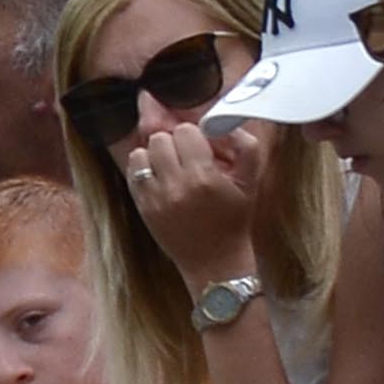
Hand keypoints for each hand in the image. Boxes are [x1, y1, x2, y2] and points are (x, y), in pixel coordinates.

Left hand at [121, 122, 264, 284]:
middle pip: (160, 139)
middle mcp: (176, 186)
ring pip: (141, 153)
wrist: (214, 260)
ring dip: (155, 156)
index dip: (194, 136)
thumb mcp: (250, 182)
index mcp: (204, 177)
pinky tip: (158, 177)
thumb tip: (225, 123)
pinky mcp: (143, 208)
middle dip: (173, 143)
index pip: (185, 131)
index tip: (201, 148)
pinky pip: (132, 174)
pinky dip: (143, 170)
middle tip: (185, 156)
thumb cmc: (234, 220)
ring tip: (170, 166)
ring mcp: (155, 198)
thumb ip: (246, 147)